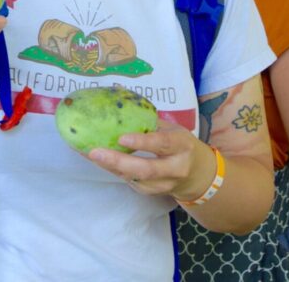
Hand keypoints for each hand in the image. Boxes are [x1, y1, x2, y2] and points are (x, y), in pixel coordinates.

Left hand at [87, 119, 213, 200]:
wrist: (198, 175)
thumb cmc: (181, 145)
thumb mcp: (173, 129)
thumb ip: (151, 120)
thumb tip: (120, 97)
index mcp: (182, 145)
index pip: (162, 144)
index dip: (143, 142)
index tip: (122, 137)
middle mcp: (175, 168)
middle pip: (146, 169)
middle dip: (118, 161)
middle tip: (94, 152)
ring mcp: (163, 184)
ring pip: (135, 179)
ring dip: (110, 167)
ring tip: (90, 154)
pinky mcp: (151, 192)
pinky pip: (131, 182)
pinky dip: (113, 171)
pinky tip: (99, 161)